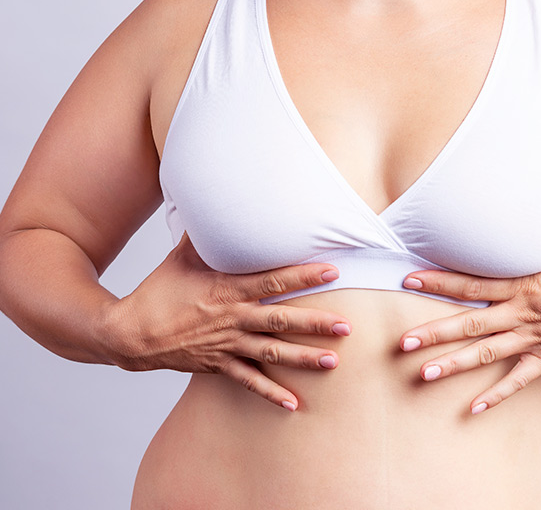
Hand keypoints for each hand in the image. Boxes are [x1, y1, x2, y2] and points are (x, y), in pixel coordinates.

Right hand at [101, 231, 350, 411]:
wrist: (129, 333)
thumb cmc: (158, 291)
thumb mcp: (181, 257)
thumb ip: (204, 233)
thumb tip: (214, 200)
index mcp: (227, 290)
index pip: (273, 281)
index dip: (304, 276)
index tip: (332, 271)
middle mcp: (232, 318)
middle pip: (281, 320)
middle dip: (315, 323)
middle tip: (346, 326)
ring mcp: (227, 345)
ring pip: (272, 353)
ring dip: (304, 358)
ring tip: (333, 361)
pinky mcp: (218, 365)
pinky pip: (249, 381)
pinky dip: (271, 393)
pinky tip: (294, 404)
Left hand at [398, 246, 540, 414]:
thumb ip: (534, 238)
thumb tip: (518, 211)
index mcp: (522, 285)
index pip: (471, 282)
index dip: (439, 281)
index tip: (409, 280)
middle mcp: (521, 314)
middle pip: (470, 323)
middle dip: (435, 332)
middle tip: (403, 342)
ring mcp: (533, 340)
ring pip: (486, 354)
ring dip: (454, 364)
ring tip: (424, 374)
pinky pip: (517, 381)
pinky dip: (495, 395)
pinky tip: (473, 407)